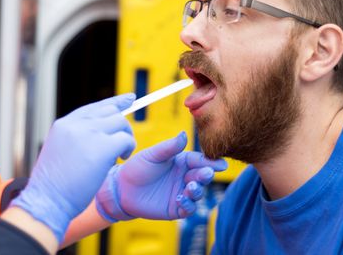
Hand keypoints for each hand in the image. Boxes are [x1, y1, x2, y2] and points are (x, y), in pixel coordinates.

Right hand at [10, 94, 135, 241]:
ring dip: (126, 138)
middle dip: (122, 126)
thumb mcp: (61, 153)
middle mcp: (75, 125)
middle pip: (111, 112)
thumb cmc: (54, 187)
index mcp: (63, 125)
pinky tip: (121, 159)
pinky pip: (126, 139)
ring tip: (121, 155)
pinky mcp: (102, 147)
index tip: (130, 99)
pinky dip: (128, 148)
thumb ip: (78, 139)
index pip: (94, 107)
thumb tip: (105, 134)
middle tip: (124, 144)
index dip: (115, 102)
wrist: (46, 202)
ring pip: (121, 123)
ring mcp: (88, 134)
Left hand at [95, 132, 227, 221]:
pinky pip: (188, 209)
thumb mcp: (153, 154)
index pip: (200, 161)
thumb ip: (169, 147)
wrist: (122, 188)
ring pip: (198, 193)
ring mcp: (182, 192)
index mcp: (183, 161)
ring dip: (197, 190)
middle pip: (202, 177)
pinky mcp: (176, 209)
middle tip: (206, 174)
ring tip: (190, 186)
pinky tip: (180, 199)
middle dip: (206, 175)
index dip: (211, 162)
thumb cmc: (138, 167)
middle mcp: (185, 177)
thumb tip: (184, 134)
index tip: (221, 164)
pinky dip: (188, 205)